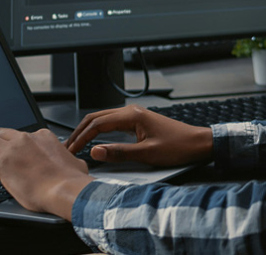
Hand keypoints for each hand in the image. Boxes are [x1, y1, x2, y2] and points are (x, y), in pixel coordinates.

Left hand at [0, 128, 93, 219]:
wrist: (65, 189)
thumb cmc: (71, 180)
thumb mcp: (74, 163)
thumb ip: (68, 159)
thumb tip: (72, 164)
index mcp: (42, 136)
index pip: (22, 135)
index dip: (15, 144)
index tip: (12, 153)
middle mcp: (25, 139)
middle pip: (0, 133)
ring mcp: (11, 151)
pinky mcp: (0, 166)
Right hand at [65, 105, 213, 166]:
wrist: (198, 143)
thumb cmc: (178, 147)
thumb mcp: (147, 154)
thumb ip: (119, 152)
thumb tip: (95, 151)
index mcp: (132, 115)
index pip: (97, 124)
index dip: (81, 138)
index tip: (70, 150)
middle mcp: (132, 111)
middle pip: (97, 118)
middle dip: (80, 131)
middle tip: (67, 147)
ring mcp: (135, 115)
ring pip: (103, 119)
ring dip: (88, 131)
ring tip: (77, 144)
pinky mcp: (138, 121)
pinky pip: (113, 123)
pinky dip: (100, 131)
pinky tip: (95, 140)